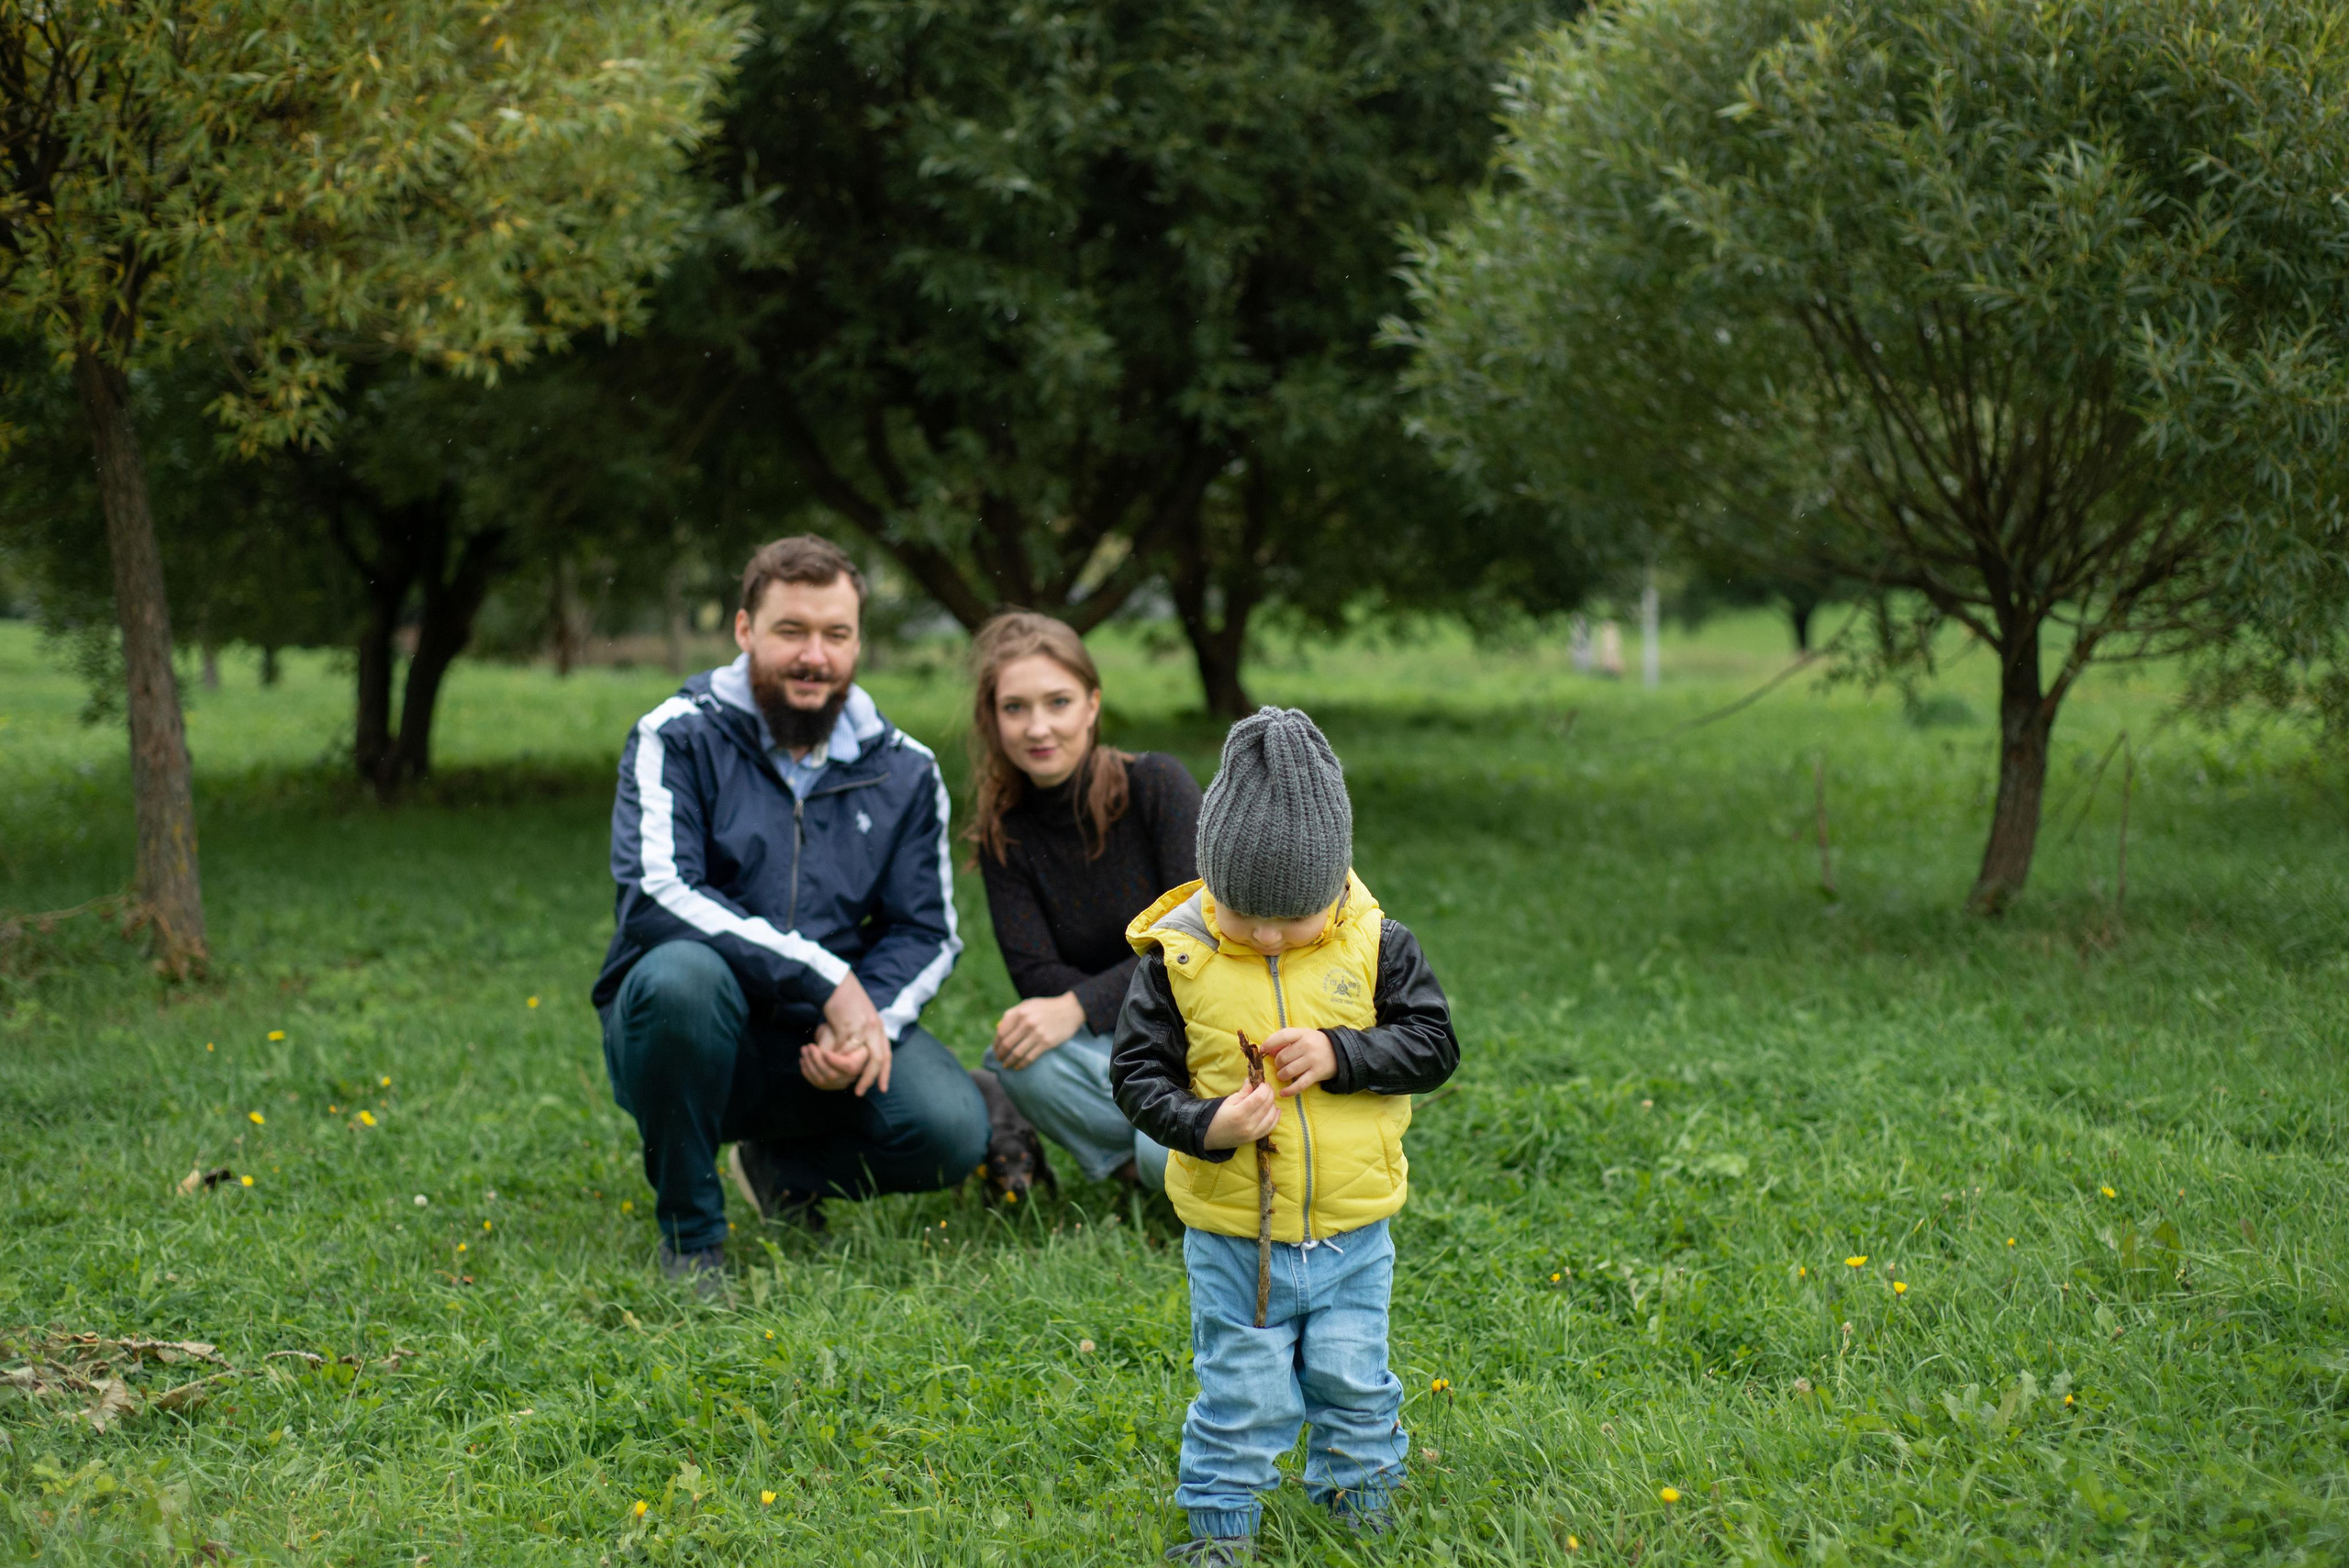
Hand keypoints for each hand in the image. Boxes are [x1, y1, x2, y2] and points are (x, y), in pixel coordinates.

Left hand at [799, 1024, 869, 1091]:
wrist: (845, 1041)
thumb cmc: (845, 1034)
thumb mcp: (845, 1032)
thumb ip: (838, 1040)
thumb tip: (825, 1051)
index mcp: (859, 1062)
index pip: (848, 1066)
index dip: (834, 1060)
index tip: (824, 1051)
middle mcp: (851, 1076)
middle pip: (832, 1075)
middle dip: (817, 1060)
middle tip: (809, 1046)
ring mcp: (839, 1083)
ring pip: (822, 1080)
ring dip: (809, 1065)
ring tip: (804, 1049)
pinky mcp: (830, 1085)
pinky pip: (816, 1083)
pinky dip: (807, 1072)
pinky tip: (803, 1060)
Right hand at [808, 971, 891, 1094]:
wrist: (835, 983)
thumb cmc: (845, 1002)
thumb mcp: (861, 1020)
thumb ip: (862, 1039)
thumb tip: (855, 1062)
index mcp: (879, 1027)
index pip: (887, 1056)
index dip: (884, 1073)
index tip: (881, 1089)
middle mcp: (875, 1028)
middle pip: (878, 1060)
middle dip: (868, 1079)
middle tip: (859, 1092)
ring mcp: (863, 1027)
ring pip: (857, 1058)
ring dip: (842, 1067)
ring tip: (831, 1073)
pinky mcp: (848, 1026)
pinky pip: (840, 1049)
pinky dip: (832, 1056)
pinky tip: (822, 1056)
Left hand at [993, 992, 1086, 1068]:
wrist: (1071, 1009)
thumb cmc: (1047, 1008)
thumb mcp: (1028, 1005)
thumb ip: (1013, 1015)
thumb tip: (998, 1030)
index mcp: (1020, 1012)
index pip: (1002, 1032)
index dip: (996, 1043)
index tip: (996, 1049)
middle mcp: (1027, 1022)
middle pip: (1007, 1044)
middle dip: (1001, 1054)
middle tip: (999, 1059)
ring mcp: (1037, 1033)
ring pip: (1017, 1053)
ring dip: (1009, 1061)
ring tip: (1006, 1065)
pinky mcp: (1046, 1043)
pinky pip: (1029, 1057)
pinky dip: (1021, 1064)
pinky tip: (1018, 1067)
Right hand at [1202, 1081, 1279, 1149]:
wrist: (1211, 1136)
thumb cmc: (1218, 1115)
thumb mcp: (1228, 1101)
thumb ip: (1244, 1092)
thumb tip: (1254, 1080)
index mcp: (1239, 1113)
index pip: (1260, 1097)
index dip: (1265, 1088)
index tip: (1263, 1083)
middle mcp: (1248, 1124)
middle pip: (1267, 1105)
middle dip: (1270, 1093)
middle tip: (1266, 1088)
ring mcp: (1253, 1133)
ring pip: (1271, 1116)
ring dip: (1273, 1104)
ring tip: (1268, 1098)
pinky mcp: (1255, 1138)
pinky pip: (1270, 1127)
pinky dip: (1276, 1117)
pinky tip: (1276, 1109)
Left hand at [1261, 1027, 1334, 1095]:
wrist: (1339, 1052)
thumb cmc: (1315, 1043)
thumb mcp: (1302, 1036)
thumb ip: (1286, 1041)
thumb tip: (1268, 1051)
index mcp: (1302, 1034)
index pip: (1282, 1036)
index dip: (1269, 1043)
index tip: (1262, 1050)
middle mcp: (1307, 1046)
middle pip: (1283, 1057)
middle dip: (1277, 1064)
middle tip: (1280, 1065)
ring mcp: (1312, 1060)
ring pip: (1288, 1071)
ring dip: (1281, 1075)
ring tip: (1282, 1075)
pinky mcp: (1317, 1073)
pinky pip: (1300, 1084)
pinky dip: (1290, 1090)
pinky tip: (1283, 1093)